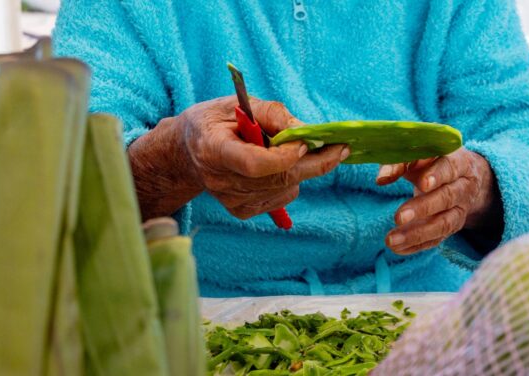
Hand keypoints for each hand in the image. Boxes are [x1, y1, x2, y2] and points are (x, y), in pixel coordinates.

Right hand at [128, 96, 348, 220]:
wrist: (188, 151)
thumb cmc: (217, 121)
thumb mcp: (240, 104)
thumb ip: (273, 114)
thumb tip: (308, 131)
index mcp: (214, 149)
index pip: (254, 164)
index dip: (284, 157)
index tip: (305, 141)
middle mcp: (220, 181)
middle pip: (278, 180)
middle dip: (315, 164)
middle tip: (340, 149)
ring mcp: (230, 200)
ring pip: (285, 189)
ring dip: (301, 169)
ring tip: (290, 150)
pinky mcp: (240, 211)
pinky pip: (282, 198)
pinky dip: (290, 181)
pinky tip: (277, 166)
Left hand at [376, 148, 501, 254]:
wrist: (463, 176)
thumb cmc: (433, 162)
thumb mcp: (420, 156)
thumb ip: (399, 162)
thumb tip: (382, 179)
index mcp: (457, 161)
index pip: (449, 167)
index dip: (437, 175)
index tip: (422, 184)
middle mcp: (463, 186)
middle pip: (447, 197)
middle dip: (423, 208)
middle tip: (399, 217)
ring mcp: (461, 208)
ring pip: (444, 223)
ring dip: (417, 234)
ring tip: (391, 240)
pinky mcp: (454, 226)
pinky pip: (438, 238)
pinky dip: (417, 245)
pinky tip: (397, 248)